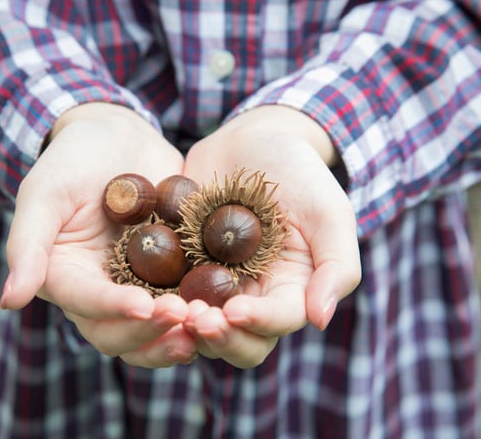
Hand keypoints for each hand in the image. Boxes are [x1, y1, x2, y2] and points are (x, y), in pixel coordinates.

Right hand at [2, 103, 196, 366]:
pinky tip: (230, 307)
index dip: (114, 309)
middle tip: (185, 319)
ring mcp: (136, 287)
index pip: (87, 304)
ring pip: (154, 330)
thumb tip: (9, 301)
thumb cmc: (72, 159)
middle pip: (119, 334)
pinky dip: (203, 310)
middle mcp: (100, 292)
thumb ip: (26, 244)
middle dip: (151, 333)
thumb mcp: (44, 193)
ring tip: (209, 326)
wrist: (117, 136)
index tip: (145, 307)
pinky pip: (185, 302)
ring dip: (179, 334)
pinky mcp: (170, 276)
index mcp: (64, 279)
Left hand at [182, 105, 360, 367]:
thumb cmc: (299, 173)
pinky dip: (157, 298)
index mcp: (291, 290)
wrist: (251, 140)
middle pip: (238, 339)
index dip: (257, 323)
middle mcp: (252, 296)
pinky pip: (168, 293)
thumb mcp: (329, 211)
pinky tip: (142, 290)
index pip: (278, 321)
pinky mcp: (182, 267)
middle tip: (195, 317)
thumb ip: (337, 266)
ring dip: (185, 325)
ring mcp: (214, 283)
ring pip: (200, 326)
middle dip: (218, 337)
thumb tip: (320, 320)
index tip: (233, 311)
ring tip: (168, 308)